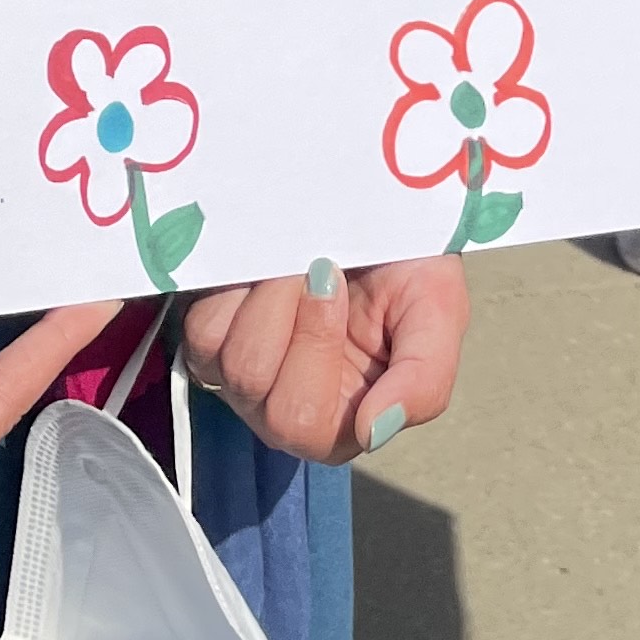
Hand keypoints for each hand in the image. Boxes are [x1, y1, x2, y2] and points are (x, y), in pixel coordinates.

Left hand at [180, 255, 469, 464]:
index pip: (301, 420)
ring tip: (292, 261)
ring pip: (222, 355)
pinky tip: (265, 265)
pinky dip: (230, 287)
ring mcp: (238, 374)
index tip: (334, 278)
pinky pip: (201, 327)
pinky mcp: (210, 337)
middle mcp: (280, 407)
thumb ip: (424, 380)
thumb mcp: (439, 313)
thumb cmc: (407, 265)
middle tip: (314, 264)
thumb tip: (373, 431)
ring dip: (261, 292)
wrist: (371, 207)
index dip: (313, 344)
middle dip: (285, 311)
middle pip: (253, 383)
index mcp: (339, 421)